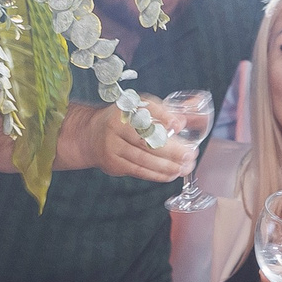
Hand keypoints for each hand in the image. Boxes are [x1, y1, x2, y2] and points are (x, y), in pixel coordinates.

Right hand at [75, 99, 194, 182]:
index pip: (146, 109)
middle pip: (146, 138)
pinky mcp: (112, 162)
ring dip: (167, 166)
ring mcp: (112, 144)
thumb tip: (184, 121)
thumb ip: (165, 113)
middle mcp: (116, 124)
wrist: (92, 135)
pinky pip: (138, 170)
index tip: (179, 124)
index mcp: (125, 107)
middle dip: (172, 149)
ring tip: (184, 168)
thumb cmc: (124, 122)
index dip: (164, 116)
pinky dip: (156, 174)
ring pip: (143, 158)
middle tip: (190, 154)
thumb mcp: (141, 110)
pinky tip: (171, 175)